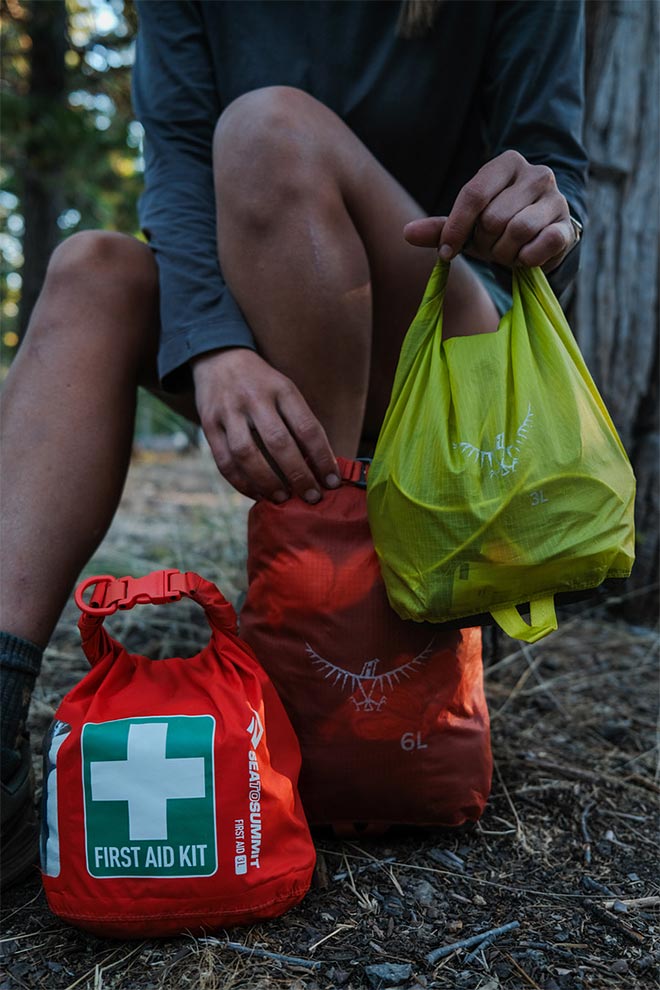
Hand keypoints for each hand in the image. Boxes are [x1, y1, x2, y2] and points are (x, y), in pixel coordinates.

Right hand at [192, 348, 340, 502]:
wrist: (219, 358)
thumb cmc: (262, 384)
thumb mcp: (286, 390)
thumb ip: (300, 422)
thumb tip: (320, 466)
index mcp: (282, 389)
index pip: (307, 428)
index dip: (322, 458)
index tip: (333, 481)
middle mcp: (254, 398)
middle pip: (278, 443)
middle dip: (298, 475)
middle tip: (311, 497)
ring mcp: (228, 411)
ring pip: (247, 454)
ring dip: (267, 482)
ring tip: (282, 499)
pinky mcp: (208, 424)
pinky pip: (224, 460)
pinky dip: (241, 482)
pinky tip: (256, 493)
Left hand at [404, 150, 576, 271]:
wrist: (542, 237)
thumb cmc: (499, 227)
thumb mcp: (468, 225)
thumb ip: (440, 228)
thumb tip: (406, 233)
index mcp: (506, 163)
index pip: (473, 195)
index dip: (456, 228)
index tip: (447, 252)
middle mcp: (535, 173)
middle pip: (493, 218)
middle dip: (486, 242)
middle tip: (492, 244)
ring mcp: (555, 197)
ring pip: (516, 231)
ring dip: (505, 253)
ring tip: (508, 250)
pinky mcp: (567, 224)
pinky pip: (541, 245)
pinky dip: (527, 259)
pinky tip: (526, 257)